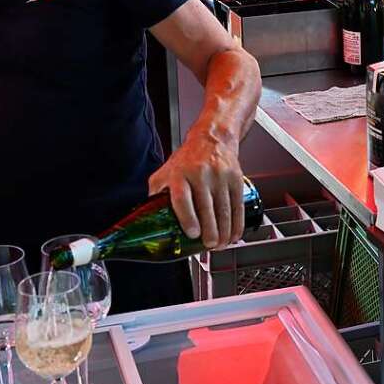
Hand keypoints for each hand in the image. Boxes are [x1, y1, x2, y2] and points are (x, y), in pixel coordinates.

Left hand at [148, 131, 244, 249]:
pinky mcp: (236, 178)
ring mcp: (220, 176)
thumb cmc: (188, 158)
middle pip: (207, 207)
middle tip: (209, 245)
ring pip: (224, 209)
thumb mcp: (166, 171)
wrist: (213, 138)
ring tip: (220, 244)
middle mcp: (200, 174)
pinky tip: (234, 234)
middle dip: (210, 231)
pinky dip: (237, 223)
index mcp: (179, 174)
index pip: (182, 198)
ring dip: (224, 231)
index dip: (188, 218)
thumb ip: (157, 193)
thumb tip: (146, 218)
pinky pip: (237, 205)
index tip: (193, 234)